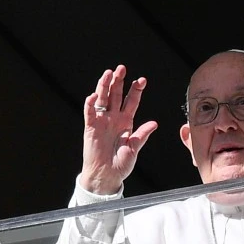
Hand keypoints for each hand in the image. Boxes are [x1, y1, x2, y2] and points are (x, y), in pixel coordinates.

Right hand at [79, 65, 157, 194]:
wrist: (106, 175)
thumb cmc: (121, 164)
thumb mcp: (134, 148)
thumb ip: (142, 135)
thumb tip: (154, 123)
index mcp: (126, 122)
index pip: (131, 101)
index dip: (136, 90)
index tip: (142, 80)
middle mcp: (114, 118)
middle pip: (116, 95)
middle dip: (119, 81)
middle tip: (122, 68)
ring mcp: (102, 121)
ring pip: (103, 99)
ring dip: (105, 86)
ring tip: (108, 73)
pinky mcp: (91, 127)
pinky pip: (90, 112)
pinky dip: (91, 103)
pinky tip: (94, 95)